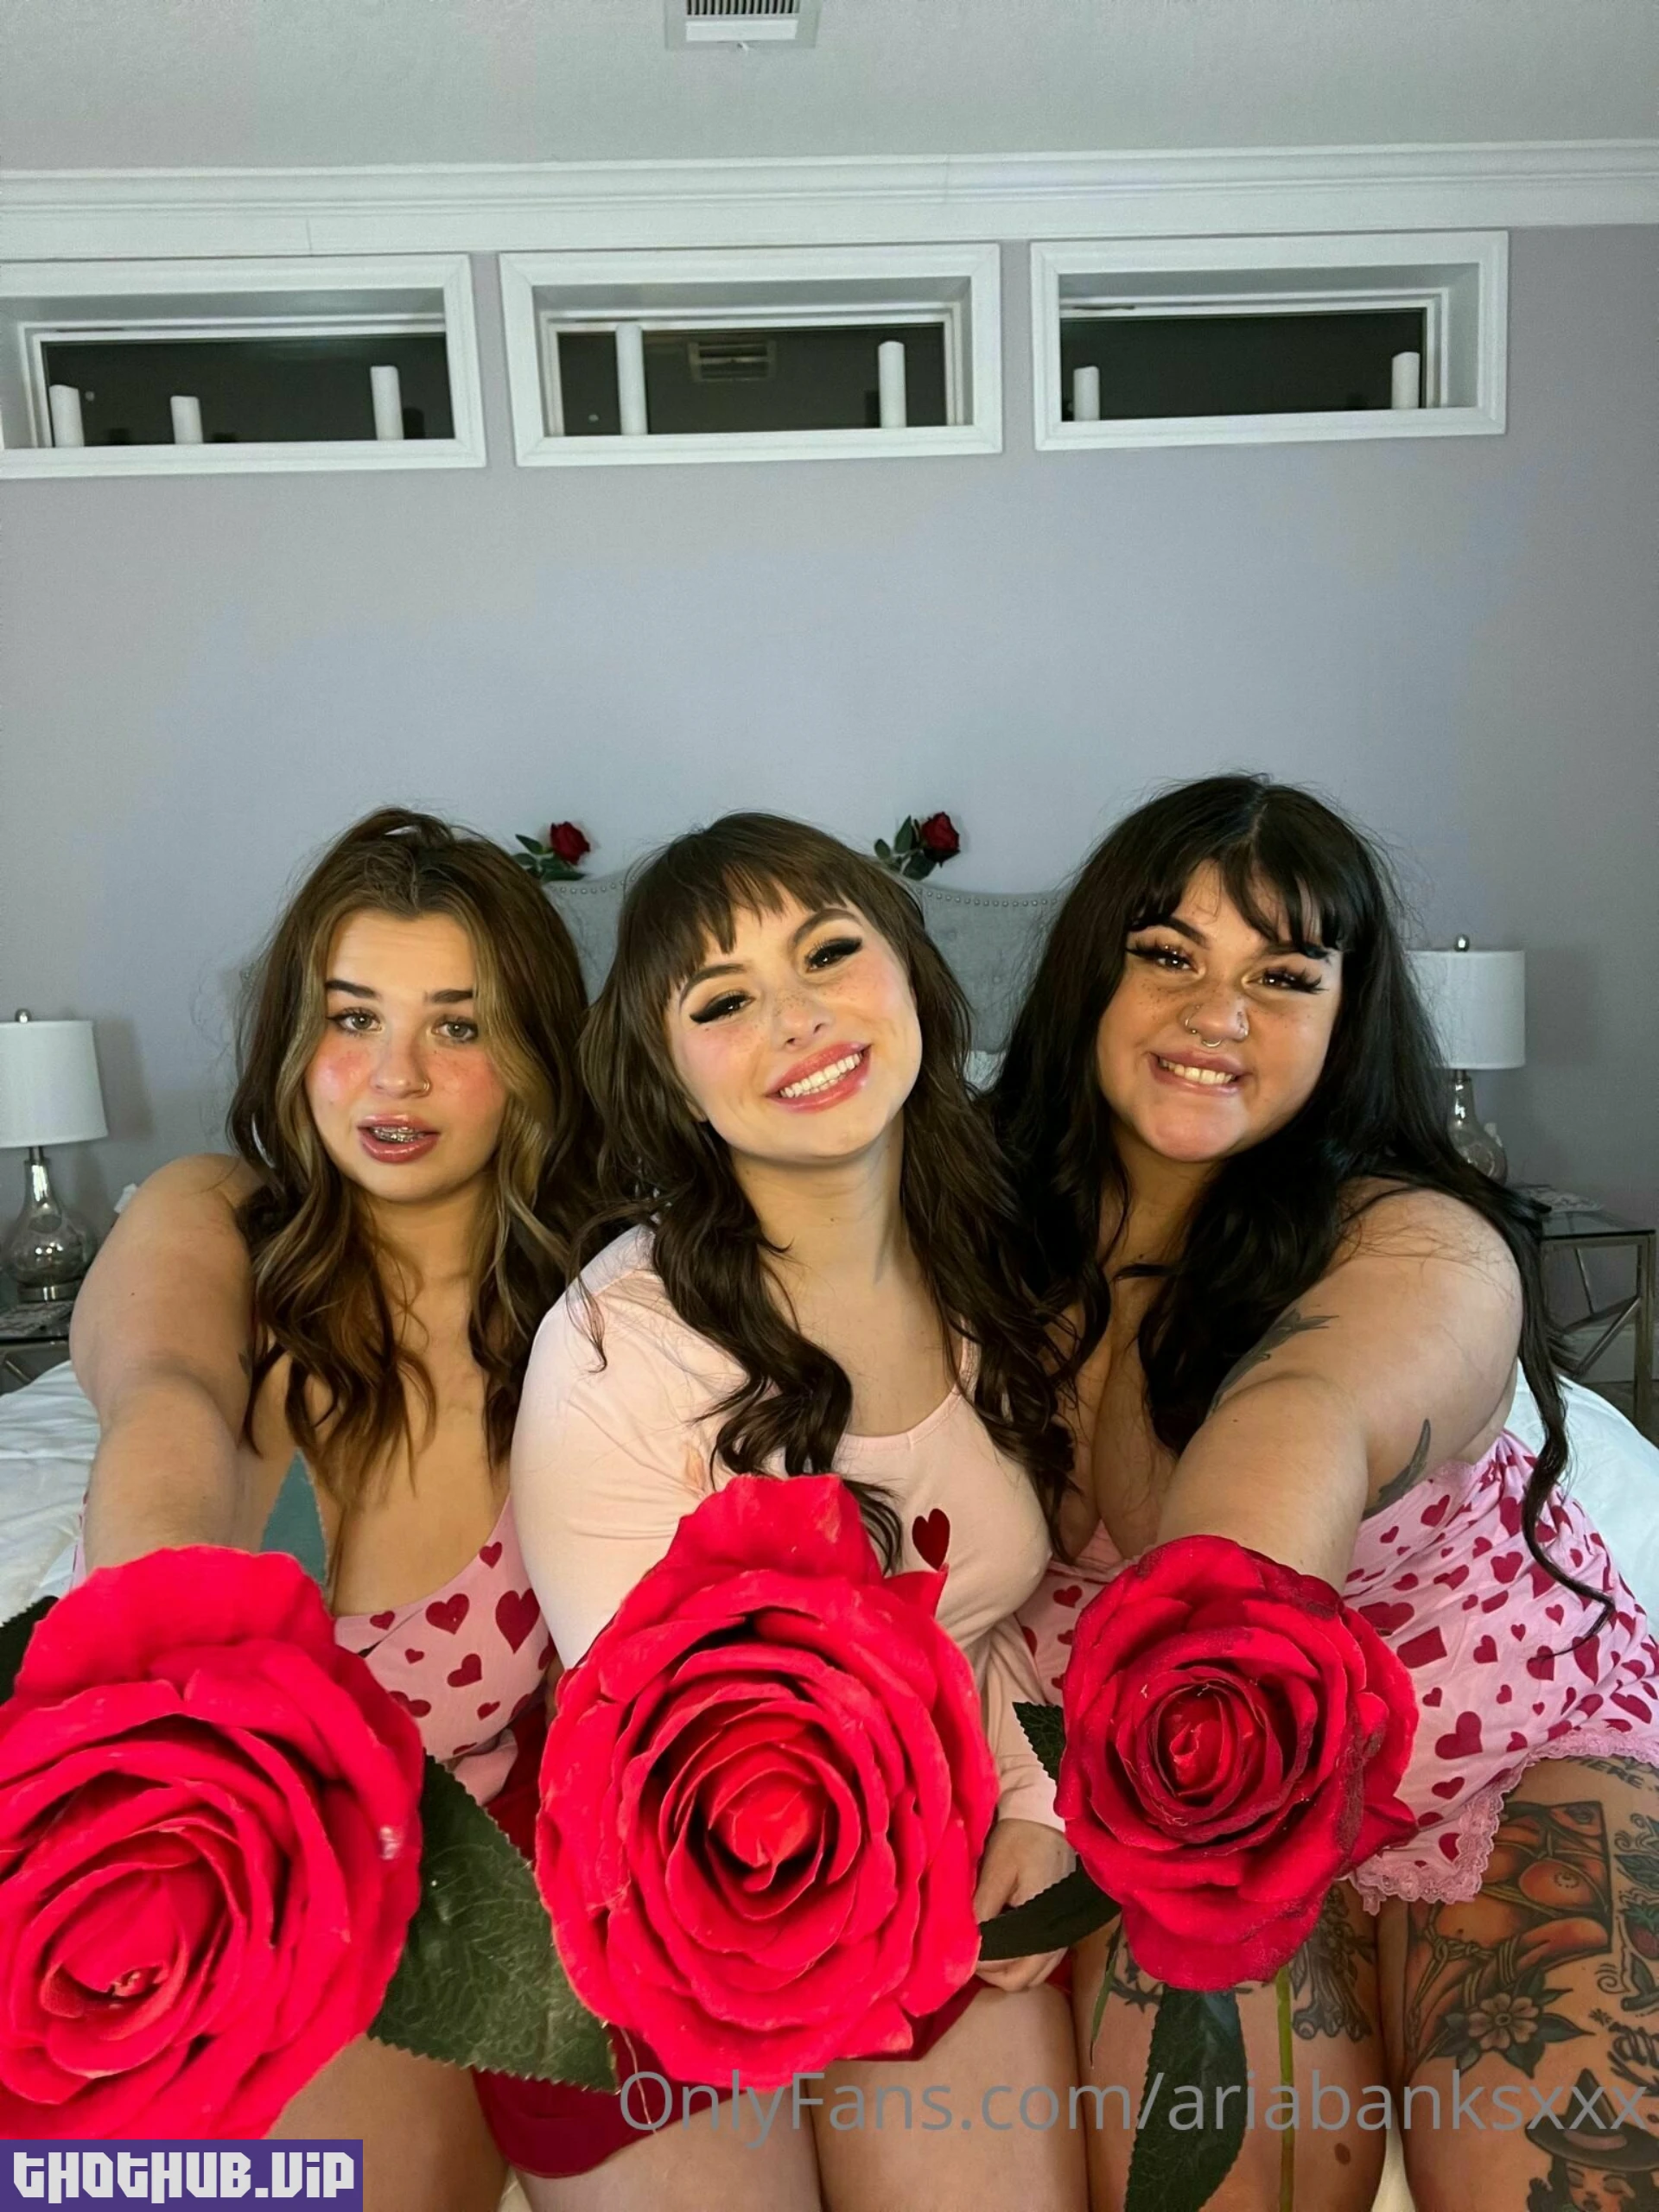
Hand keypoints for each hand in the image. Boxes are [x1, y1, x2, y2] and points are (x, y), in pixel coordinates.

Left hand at [972, 1816, 1074, 1991]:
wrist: (1044, 1816)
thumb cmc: (1021, 1838)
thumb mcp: (997, 1869)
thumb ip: (983, 1907)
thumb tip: (965, 1942)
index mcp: (1043, 1925)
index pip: (1008, 1969)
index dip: (980, 1965)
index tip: (959, 1952)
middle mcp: (1057, 1939)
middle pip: (1021, 1980)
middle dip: (992, 1973)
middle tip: (969, 1952)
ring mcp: (1061, 1935)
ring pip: (1031, 1973)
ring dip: (1006, 1968)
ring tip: (983, 1945)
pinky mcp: (1059, 1926)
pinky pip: (1039, 1959)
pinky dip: (1018, 1958)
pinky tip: (1000, 1937)